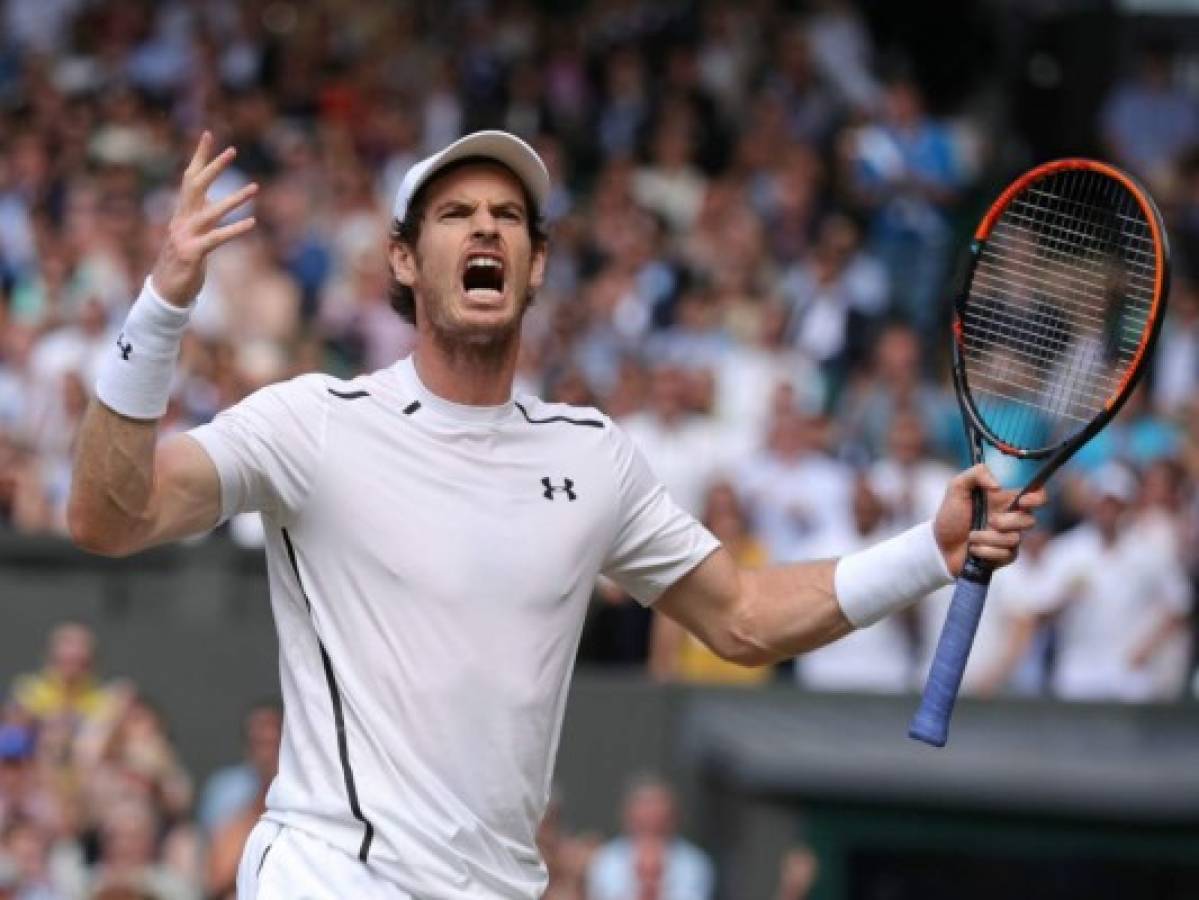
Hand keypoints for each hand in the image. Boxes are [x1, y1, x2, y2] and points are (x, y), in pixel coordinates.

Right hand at [150, 132, 257, 306]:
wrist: (165, 291)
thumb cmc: (182, 262)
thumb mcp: (192, 233)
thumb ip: (201, 215)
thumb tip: (210, 199)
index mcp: (182, 213)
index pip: (190, 178)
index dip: (200, 156)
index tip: (209, 135)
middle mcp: (181, 220)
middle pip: (196, 186)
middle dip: (214, 167)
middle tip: (233, 150)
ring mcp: (185, 236)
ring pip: (211, 212)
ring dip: (234, 199)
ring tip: (255, 187)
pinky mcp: (192, 253)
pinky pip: (217, 239)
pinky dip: (234, 230)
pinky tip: (252, 223)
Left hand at [933, 464, 1044, 575]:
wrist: (939, 545)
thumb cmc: (950, 515)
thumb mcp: (957, 487)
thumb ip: (976, 473)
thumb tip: (998, 486)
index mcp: (1006, 500)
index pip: (1037, 495)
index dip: (1037, 498)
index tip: (1022, 501)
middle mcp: (1012, 519)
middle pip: (1030, 520)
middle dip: (1007, 522)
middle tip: (990, 521)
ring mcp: (1010, 539)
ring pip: (1014, 539)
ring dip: (987, 538)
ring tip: (971, 536)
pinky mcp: (1005, 557)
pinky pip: (1005, 554)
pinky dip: (984, 551)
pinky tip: (973, 549)